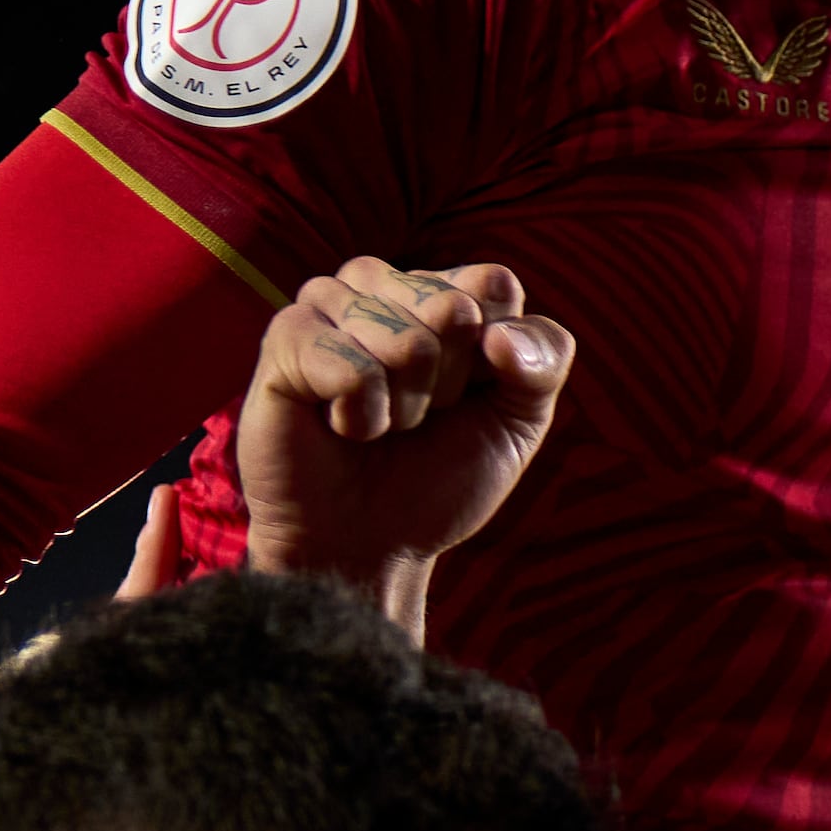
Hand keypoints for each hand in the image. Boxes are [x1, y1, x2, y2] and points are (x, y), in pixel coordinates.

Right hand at [235, 257, 576, 633]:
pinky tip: (343, 427)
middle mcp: (384, 286)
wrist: (373, 545)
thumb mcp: (520, 422)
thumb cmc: (440, 478)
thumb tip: (499, 334)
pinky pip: (350, 366)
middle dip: (449, 384)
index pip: (493, 285)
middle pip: (452, 308)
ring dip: (405, 405)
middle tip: (417, 418)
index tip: (471, 395)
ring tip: (379, 424)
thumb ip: (544, 359)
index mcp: (442, 291)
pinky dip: (360, 415)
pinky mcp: (286, 337)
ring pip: (405, 339)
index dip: (497, 355)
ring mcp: (329, 304)